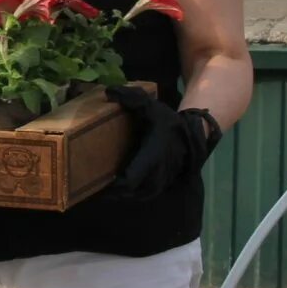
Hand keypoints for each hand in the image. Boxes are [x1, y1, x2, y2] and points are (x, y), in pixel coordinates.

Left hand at [103, 86, 221, 200]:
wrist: (193, 135)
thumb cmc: (169, 123)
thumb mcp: (151, 107)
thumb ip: (131, 98)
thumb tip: (108, 91)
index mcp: (151, 156)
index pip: (130, 180)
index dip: (114, 184)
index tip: (99, 181)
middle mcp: (156, 174)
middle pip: (129, 193)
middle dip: (112, 192)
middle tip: (94, 185)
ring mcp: (160, 182)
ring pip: (136, 196)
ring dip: (121, 195)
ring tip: (104, 189)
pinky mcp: (162, 185)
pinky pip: (143, 195)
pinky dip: (131, 194)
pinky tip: (119, 188)